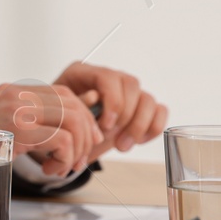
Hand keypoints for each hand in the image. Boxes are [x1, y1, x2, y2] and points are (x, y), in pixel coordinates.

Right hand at [0, 80, 100, 177]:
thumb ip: (26, 122)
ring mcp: (16, 109)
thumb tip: (71, 128)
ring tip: (62, 167)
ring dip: (76, 150)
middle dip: (86, 136)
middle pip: (73, 105)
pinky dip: (64, 159)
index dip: (83, 118)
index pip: (63, 94)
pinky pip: (61, 141)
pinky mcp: (17, 128)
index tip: (85, 140)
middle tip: (78, 159)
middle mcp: (15, 94)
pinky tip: (50, 169)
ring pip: (72, 122)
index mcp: (13, 92)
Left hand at [51, 62, 167, 158]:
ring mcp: (127, 91)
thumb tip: (94, 98)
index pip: (108, 77)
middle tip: (115, 141)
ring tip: (122, 146)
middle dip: (127, 117)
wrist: (67, 130)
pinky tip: (138, 141)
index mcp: (83, 72)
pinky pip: (160, 110)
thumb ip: (76, 105)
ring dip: (140, 126)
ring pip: (148, 99)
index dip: (112, 101)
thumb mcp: (60, 112)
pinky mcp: (141, 105)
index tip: (105, 126)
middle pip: (132, 85)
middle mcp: (109, 78)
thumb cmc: (61, 118)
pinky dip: (153, 127)